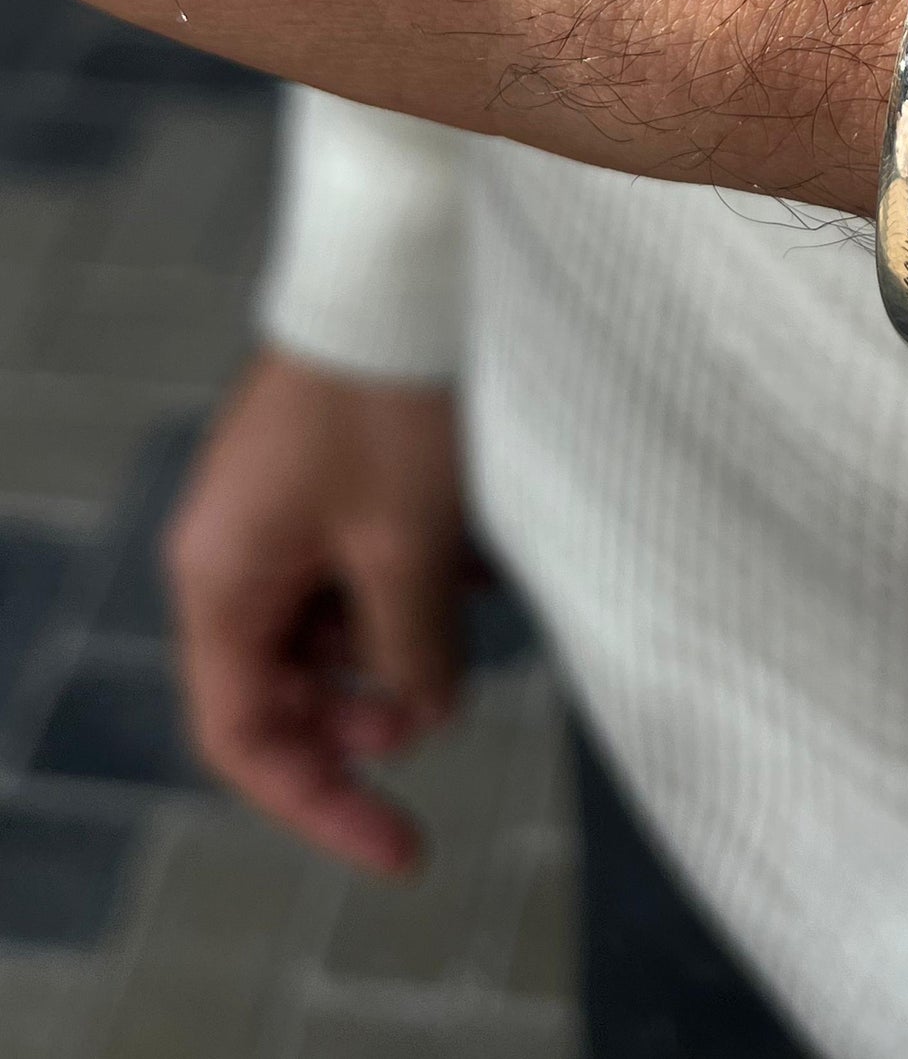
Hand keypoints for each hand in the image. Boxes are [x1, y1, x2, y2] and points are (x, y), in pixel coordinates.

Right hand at [166, 349, 467, 874]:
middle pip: (288, 683)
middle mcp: (234, 549)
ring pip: (336, 619)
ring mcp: (276, 506)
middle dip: (370, 708)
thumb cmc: (388, 401)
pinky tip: (478, 554)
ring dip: (405, 632)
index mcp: (223, 579)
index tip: (405, 848)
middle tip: (445, 701)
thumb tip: (424, 717)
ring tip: (472, 597)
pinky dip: (416, 573)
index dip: (322, 805)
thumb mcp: (407, 545)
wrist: (396, 265)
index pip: (246, 737)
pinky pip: (359, 556)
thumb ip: (412, 651)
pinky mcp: (323, 471)